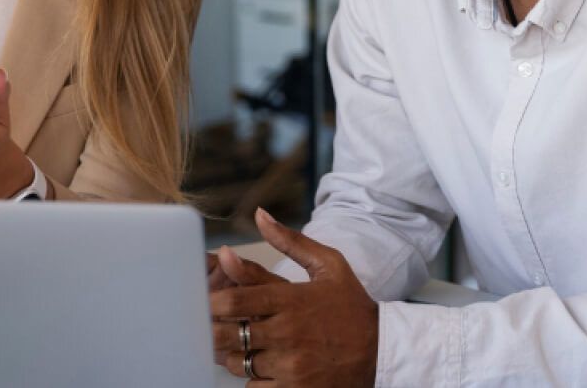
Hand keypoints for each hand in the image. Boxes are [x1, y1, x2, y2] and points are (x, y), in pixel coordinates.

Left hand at [209, 209, 377, 386]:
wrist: (383, 352)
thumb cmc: (351, 306)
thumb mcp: (328, 266)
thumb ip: (290, 241)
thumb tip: (259, 215)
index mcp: (291, 300)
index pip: (235, 301)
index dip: (209, 303)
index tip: (203, 301)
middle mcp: (287, 333)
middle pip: (227, 335)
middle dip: (211, 331)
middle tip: (210, 325)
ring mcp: (290, 365)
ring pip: (237, 363)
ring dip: (230, 354)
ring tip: (240, 343)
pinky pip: (253, 387)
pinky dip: (250, 379)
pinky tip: (261, 365)